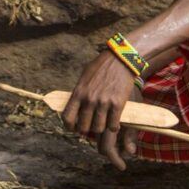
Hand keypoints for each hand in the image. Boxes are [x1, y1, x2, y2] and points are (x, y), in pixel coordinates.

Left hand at [61, 52, 141, 170]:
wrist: (121, 59)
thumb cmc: (101, 67)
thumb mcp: (84, 77)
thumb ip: (79, 92)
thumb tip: (74, 105)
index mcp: (79, 92)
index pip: (67, 117)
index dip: (69, 126)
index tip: (74, 128)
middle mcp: (89, 99)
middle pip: (83, 126)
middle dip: (86, 129)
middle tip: (91, 126)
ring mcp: (103, 102)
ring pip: (98, 128)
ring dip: (100, 129)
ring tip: (103, 124)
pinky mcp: (117, 104)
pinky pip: (113, 125)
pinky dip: (114, 127)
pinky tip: (114, 123)